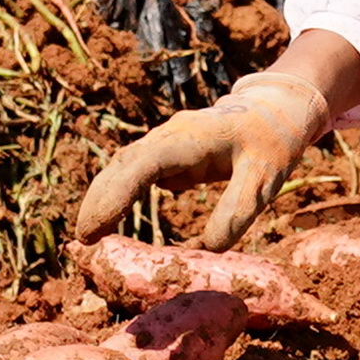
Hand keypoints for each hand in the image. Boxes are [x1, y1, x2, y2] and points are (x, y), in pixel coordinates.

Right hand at [71, 72, 340, 251]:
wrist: (277, 110)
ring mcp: (166, 142)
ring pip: (124, 166)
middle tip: (82, 241)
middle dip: (99, 200)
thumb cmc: (272, 142)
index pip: (143, 164)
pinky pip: (135, 172)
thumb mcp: (265, 178)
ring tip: (89, 235)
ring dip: (103, 197)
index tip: (95, 228)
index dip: (116, 196)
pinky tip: (109, 220)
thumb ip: (237, 210)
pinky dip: (118, 194)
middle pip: (123, 164)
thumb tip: (208, 249)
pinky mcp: (168, 153)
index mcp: (190, 137)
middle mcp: (170, 135)